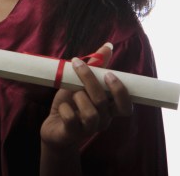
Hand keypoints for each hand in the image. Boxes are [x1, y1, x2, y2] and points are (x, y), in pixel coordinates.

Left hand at [39, 42, 132, 168]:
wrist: (54, 127)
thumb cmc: (71, 103)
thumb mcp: (81, 83)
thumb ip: (96, 67)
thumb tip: (108, 46)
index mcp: (108, 109)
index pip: (126, 105)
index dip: (120, 91)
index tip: (108, 74)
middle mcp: (103, 120)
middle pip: (103, 101)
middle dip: (89, 80)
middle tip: (78, 64)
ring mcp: (89, 129)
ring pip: (90, 113)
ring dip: (78, 97)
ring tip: (71, 93)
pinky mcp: (72, 133)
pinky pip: (71, 119)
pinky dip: (65, 109)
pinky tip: (62, 108)